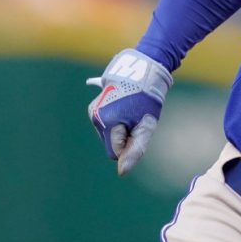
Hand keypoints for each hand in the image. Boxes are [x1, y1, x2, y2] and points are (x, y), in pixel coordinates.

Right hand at [86, 49, 172, 175]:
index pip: (115, 153)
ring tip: (132, 109)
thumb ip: (134, 150)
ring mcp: (92, 111)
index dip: (129, 146)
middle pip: (112, 143)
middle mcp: (95, 118)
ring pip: (109, 134)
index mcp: (106, 124)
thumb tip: (122, 172)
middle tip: (137, 117)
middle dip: (125, 136)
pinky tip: (125, 106)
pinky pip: (106, 124)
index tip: (139, 130)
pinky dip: (116, 119)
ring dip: (121, 127)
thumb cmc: (148, 100)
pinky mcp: (94, 106)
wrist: (142, 70)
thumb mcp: (146, 127)